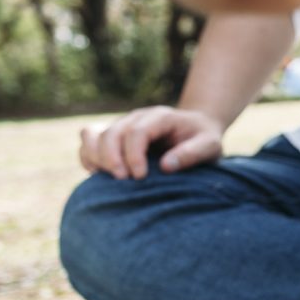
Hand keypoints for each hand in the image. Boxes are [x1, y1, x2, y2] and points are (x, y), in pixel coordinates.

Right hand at [80, 106, 223, 178]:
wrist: (196, 128)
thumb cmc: (203, 139)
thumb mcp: (210, 145)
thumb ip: (193, 153)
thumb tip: (166, 167)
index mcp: (160, 117)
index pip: (137, 132)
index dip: (134, 155)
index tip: (141, 177)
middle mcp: (136, 117)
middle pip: (111, 133)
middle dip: (113, 159)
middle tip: (124, 181)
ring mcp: (122, 125)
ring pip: (92, 134)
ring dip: (96, 157)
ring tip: (109, 178)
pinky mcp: (113, 136)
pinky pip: (88, 141)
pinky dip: (88, 157)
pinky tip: (99, 174)